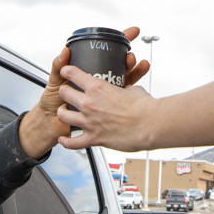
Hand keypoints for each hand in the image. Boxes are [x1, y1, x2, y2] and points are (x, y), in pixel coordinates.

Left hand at [56, 25, 153, 151]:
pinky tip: (64, 140)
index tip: (66, 71)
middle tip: (66, 93)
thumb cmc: (145, 107)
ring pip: (63, 116)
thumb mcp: (133, 90)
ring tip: (64, 113)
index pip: (73, 74)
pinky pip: (73, 142)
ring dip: (62, 113)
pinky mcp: (94, 138)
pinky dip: (67, 142)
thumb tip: (126, 91)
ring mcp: (90, 121)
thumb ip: (124, 90)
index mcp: (98, 87)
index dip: (67, 71)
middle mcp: (89, 103)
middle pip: (64, 94)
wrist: (150, 124)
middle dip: (64, 92)